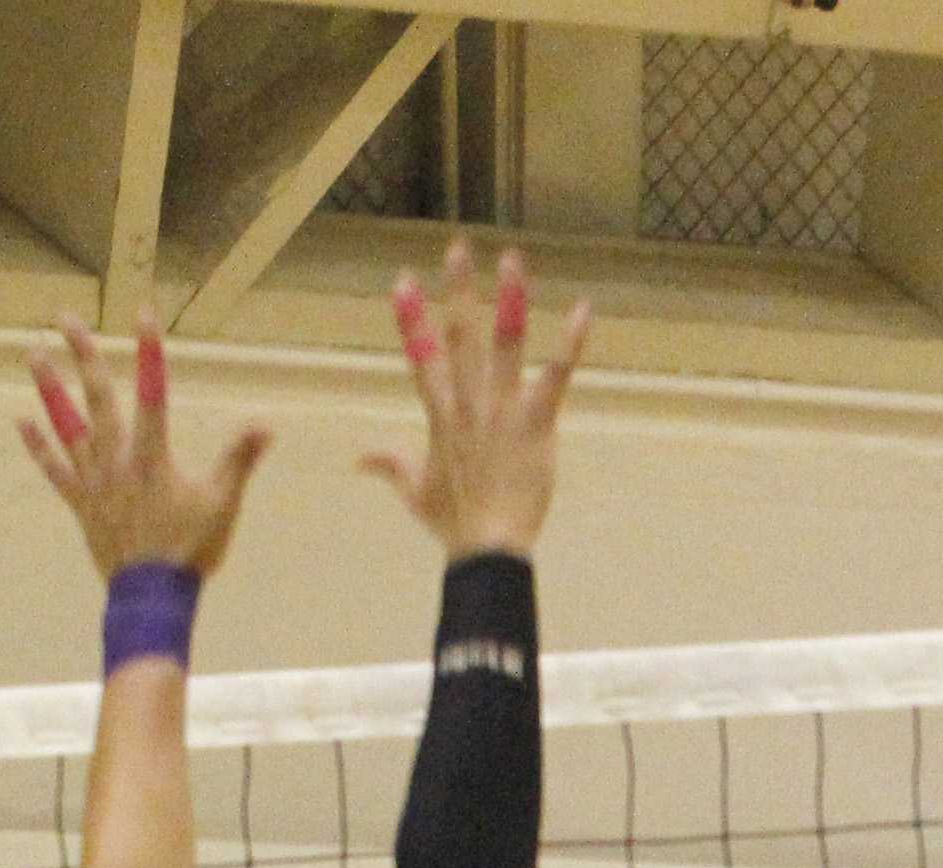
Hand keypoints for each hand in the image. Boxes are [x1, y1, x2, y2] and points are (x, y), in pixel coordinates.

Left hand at [19, 315, 271, 582]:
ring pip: (67, 425)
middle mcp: (117, 460)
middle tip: (66, 318)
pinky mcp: (82, 502)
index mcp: (153, 456)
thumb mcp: (224, 504)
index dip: (149, 352)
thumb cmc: (192, 549)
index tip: (143, 314)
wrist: (151, 594)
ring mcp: (94, 480)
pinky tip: (22, 420)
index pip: (153, 393)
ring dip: (49, 388)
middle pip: (97, 397)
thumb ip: (240, 460)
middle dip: (84, 354)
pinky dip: (38, 444)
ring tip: (32, 354)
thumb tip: (265, 425)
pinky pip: (54, 468)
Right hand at [363, 240, 590, 559]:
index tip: (402, 279)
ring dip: (509, 300)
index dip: (411, 318)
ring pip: (504, 344)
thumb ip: (388, 465)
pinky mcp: (536, 422)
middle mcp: (467, 402)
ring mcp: (501, 409)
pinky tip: (584, 311)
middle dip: (457, 288)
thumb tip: (358, 457)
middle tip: (459, 246)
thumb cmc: (453, 522)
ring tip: (513, 260)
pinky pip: (555, 376)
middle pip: (459, 335)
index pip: (421, 356)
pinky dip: (571, 343)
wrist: (487, 546)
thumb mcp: (414, 491)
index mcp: (439, 414)